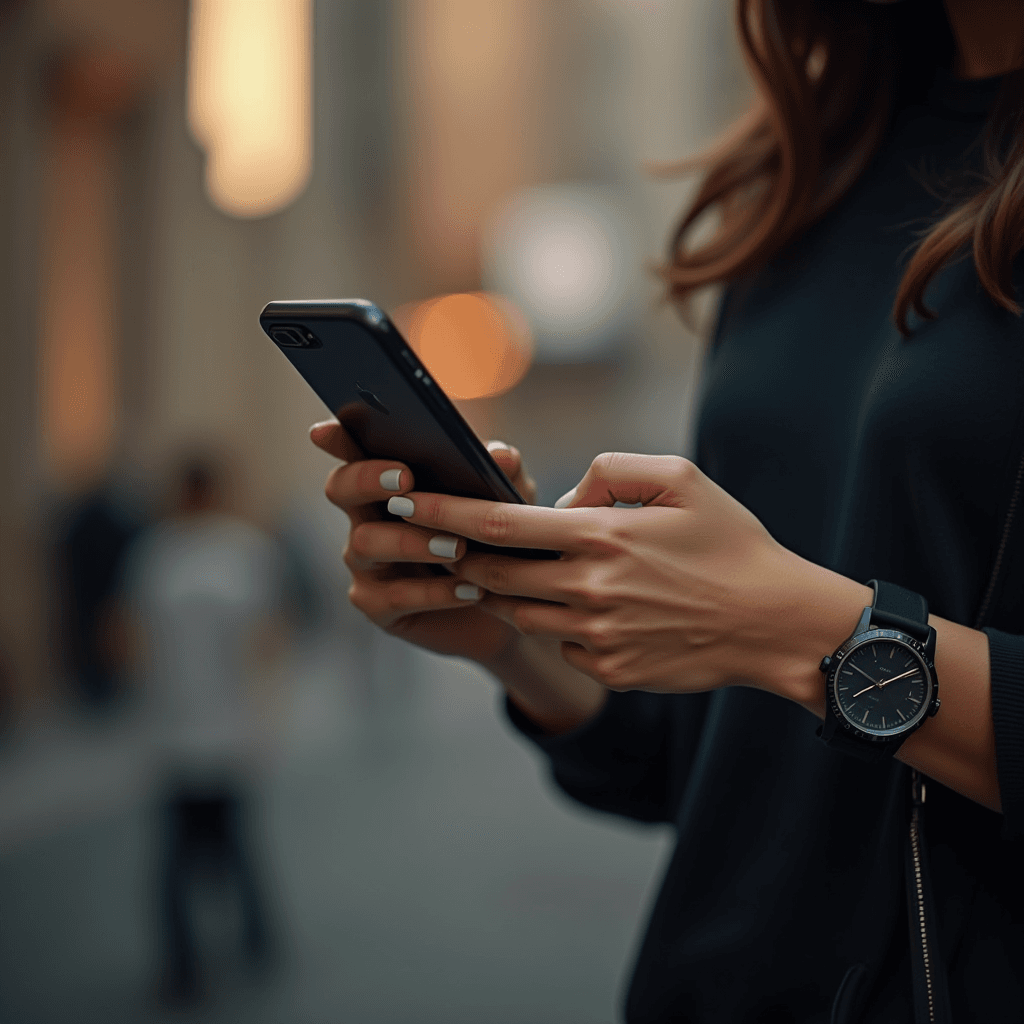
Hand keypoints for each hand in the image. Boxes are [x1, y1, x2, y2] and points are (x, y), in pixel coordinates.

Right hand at [310, 420, 536, 664]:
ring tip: (457, 546)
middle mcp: (366, 517)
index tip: (324, 430)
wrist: (510, 605)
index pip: (353, 450)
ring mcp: (367, 564)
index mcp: (389, 481)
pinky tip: (470, 589)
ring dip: (411, 540)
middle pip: (340, 488)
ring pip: (365, 543)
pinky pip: (394, 596)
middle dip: (367, 479)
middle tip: (406, 479)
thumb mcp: (508, 501)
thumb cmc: (497, 538)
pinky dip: (434, 592)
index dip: (335, 439)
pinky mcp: (378, 606)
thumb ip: (502, 474)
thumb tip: (502, 455)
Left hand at [387, 452, 867, 695]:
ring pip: (518, 611)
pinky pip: (558, 642)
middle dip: (461, 554)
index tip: (406, 501)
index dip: (443, 511)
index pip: (497, 523)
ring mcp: (594, 635)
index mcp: (600, 536)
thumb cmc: (731, 545)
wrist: (773, 623)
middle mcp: (587, 589)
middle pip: (491, 573)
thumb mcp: (681, 480)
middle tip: (447, 537)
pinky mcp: (607, 669)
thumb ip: (612, 470)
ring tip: (519, 568)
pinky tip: (588, 607)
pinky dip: (557, 621)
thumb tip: (564, 497)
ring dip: (505, 588)